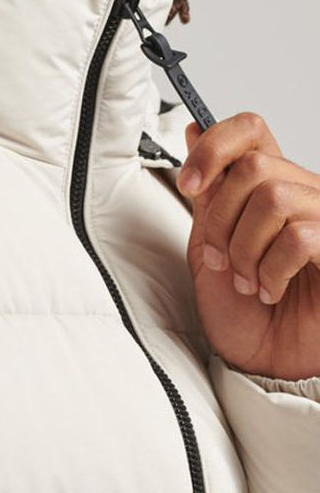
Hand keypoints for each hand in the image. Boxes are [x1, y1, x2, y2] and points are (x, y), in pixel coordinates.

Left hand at [177, 111, 319, 380]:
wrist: (266, 364)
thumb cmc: (244, 312)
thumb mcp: (209, 244)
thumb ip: (207, 193)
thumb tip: (193, 128)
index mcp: (268, 187)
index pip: (250, 131)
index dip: (214, 146)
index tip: (188, 185)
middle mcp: (302, 195)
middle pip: (254, 167)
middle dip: (221, 219)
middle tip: (220, 260)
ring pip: (274, 198)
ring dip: (245, 248)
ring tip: (249, 282)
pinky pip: (300, 235)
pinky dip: (272, 269)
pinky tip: (273, 291)